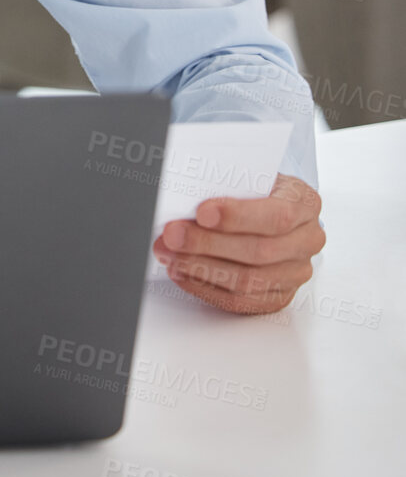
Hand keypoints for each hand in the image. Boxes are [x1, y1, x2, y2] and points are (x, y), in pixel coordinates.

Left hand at [152, 173, 325, 313]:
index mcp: (304, 203)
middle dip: (208, 244)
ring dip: (201, 268)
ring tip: (169, 254)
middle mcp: (307, 240)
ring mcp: (296, 272)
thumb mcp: (249, 175)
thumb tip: (185, 197)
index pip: (276, 216)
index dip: (237, 217)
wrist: (272, 206)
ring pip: (248, 280)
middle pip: (258, 251)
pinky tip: (182, 273)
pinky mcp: (279, 295)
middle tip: (172, 235)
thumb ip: (228, 184)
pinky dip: (206, 287)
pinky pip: (242, 301)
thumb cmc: (255, 188)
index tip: (201, 213)